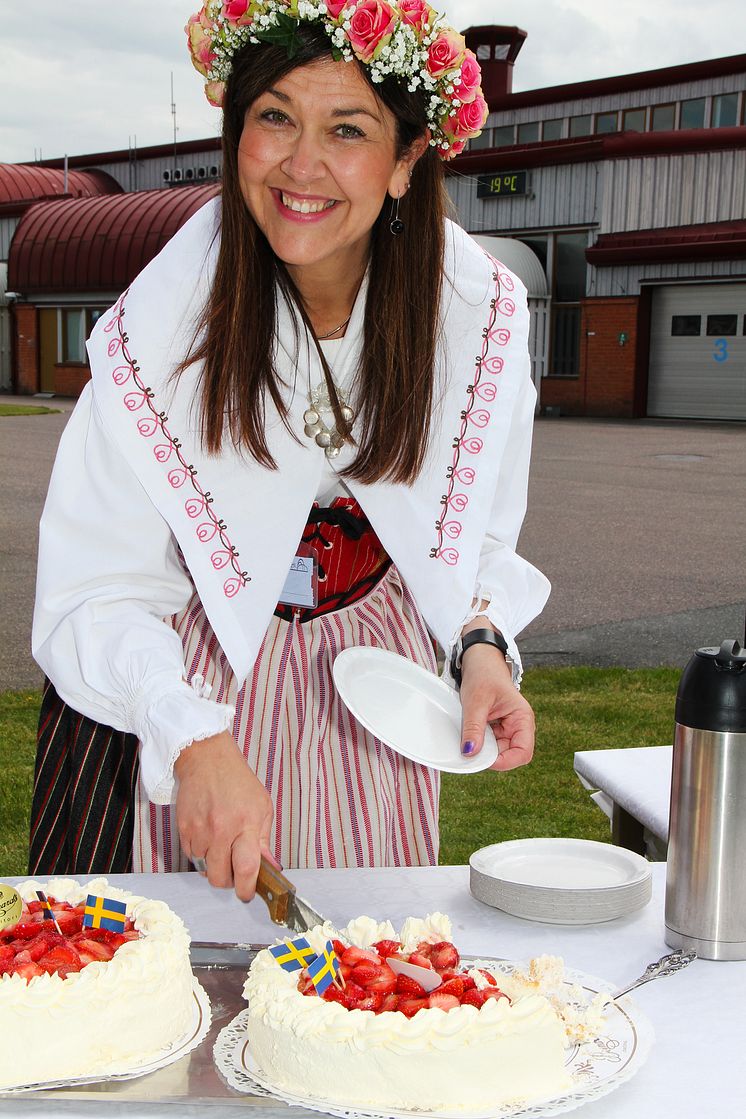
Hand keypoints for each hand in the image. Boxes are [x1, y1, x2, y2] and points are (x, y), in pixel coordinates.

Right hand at [173, 730, 274, 900]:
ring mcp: (200, 830)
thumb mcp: (262, 806)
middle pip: (220, 878)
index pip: (247, 867)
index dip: (247, 888)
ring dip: (214, 866)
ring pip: (204, 870)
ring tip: (222, 847)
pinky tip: (209, 839)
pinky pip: (191, 857)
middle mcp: (221, 829)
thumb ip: (264, 840)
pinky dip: (201, 855)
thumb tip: (269, 867)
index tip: (248, 894)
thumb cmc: (237, 781)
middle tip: (235, 870)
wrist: (207, 759)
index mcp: (245, 823)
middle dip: (229, 881)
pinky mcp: (183, 829)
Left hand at [458, 643, 534, 770]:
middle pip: (508, 754)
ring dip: (482, 749)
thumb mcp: (476, 701)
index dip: (506, 762)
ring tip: (468, 736)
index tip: (484, 760)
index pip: (523, 752)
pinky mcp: (495, 727)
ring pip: (497, 751)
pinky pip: (488, 743)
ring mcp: (506, 727)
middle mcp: (518, 726)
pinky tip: (469, 733)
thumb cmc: (483, 674)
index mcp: (522, 719)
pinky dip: (478, 742)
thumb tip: (470, 752)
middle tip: (469, 750)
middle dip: (490, 756)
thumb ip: (473, 728)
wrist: (478, 660)